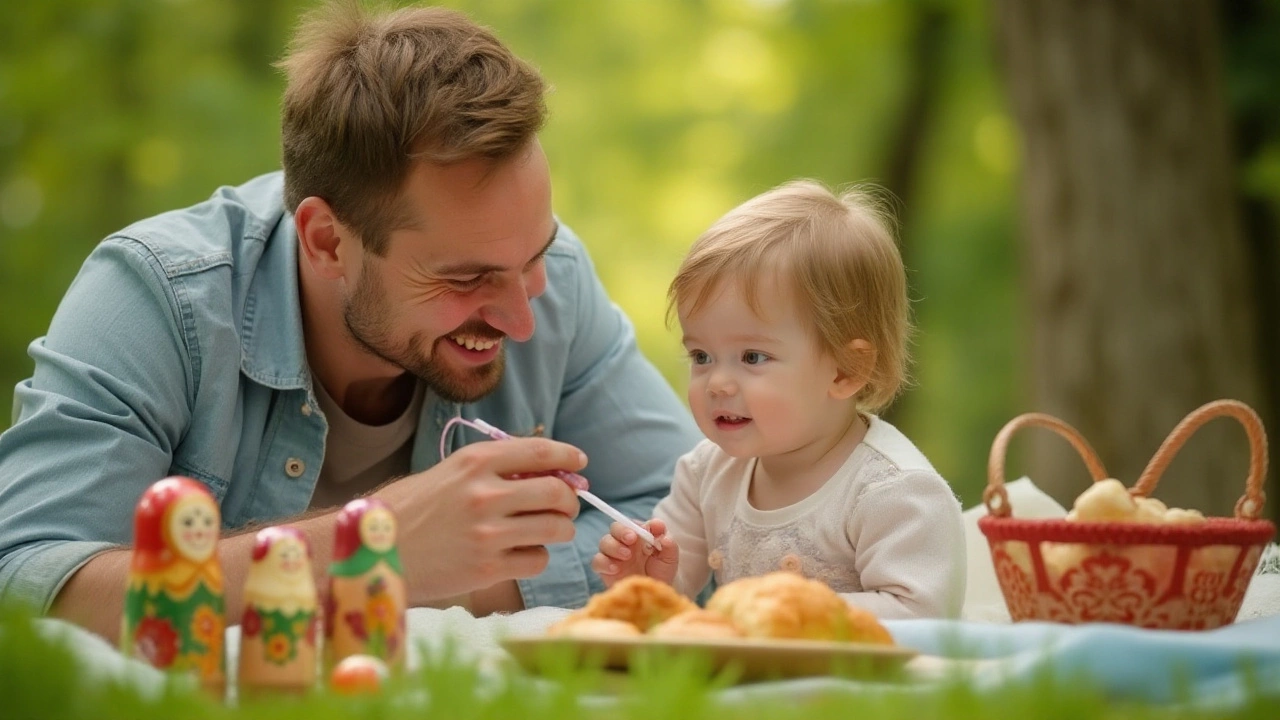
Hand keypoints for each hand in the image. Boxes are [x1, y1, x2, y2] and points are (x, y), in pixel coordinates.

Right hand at [372, 437, 582, 605]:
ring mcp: (488, 533)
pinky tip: (522, 554)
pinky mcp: (487, 568)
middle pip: (556, 493)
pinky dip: (537, 557)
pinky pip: (537, 560)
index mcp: (475, 461)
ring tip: (547, 531)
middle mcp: (485, 494)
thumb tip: (545, 473)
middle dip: (569, 500)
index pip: (541, 453)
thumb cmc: (408, 509)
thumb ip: (493, 470)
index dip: (568, 457)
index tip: (579, 463)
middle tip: (564, 505)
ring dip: (559, 530)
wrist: (372, 551)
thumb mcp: (448, 473)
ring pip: (555, 529)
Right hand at [591, 519, 677, 586]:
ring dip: (614, 546)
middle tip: (632, 539)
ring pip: (605, 542)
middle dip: (622, 531)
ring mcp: (613, 555)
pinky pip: (597, 561)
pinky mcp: (605, 569)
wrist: (652, 596)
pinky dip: (603, 562)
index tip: (650, 530)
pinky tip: (615, 569)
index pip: (634, 523)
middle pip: (615, 527)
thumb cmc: (661, 573)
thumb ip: (668, 543)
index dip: (639, 524)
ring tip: (627, 556)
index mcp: (640, 535)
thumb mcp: (669, 558)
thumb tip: (663, 533)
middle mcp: (624, 542)